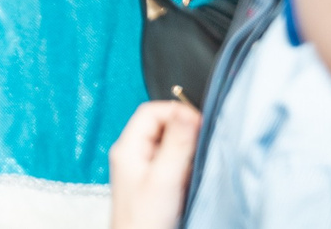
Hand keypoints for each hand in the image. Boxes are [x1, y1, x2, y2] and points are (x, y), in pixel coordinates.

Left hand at [108, 101, 201, 228]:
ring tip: (198, 158)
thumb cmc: (144, 221)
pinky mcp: (154, 182)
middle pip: (159, 125)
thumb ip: (176, 144)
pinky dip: (184, 162)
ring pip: (167, 143)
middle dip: (183, 129)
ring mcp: (143, 168)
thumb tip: (185, 112)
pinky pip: (171, 161)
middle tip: (203, 140)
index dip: (176, 112)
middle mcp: (133, 154)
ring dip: (185, 146)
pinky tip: (193, 174)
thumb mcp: (164, 179)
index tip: (199, 122)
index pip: (150, 112)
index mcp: (128, 148)